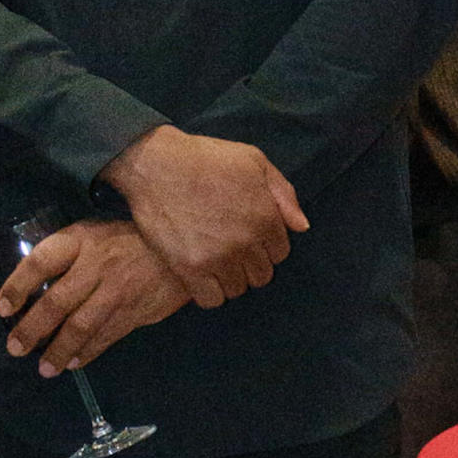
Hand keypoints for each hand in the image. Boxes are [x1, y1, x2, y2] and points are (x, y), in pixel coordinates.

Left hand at [0, 218, 191, 375]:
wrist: (179, 251)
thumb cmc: (129, 239)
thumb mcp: (96, 233)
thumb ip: (69, 255)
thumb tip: (36, 286)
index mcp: (82, 241)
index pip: (42, 261)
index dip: (18, 285)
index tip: (3, 307)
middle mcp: (96, 266)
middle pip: (56, 302)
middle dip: (32, 329)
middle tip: (15, 347)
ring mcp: (115, 292)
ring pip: (80, 326)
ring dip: (58, 350)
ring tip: (43, 368)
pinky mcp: (133, 313)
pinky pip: (104, 337)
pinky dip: (87, 353)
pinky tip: (73, 363)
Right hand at [99, 125, 306, 305]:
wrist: (156, 164)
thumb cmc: (206, 158)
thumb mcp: (253, 161)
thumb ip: (283, 193)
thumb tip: (301, 226)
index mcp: (265, 217)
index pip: (280, 253)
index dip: (266, 245)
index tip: (250, 237)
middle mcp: (246, 242)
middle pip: (262, 275)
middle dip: (251, 263)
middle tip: (232, 249)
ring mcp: (218, 258)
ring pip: (238, 289)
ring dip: (230, 278)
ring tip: (217, 261)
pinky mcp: (189, 268)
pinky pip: (211, 300)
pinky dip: (210, 292)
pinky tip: (202, 275)